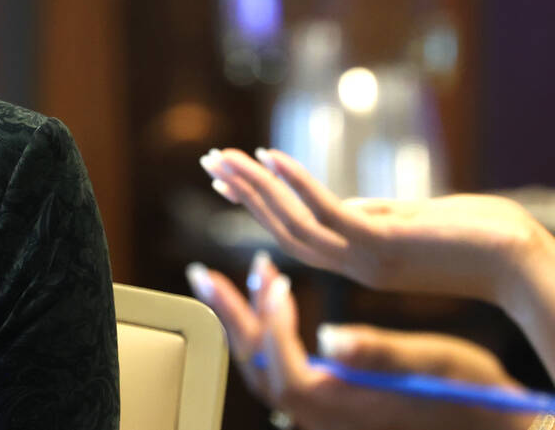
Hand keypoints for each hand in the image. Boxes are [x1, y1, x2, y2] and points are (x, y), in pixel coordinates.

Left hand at [185, 254, 534, 429]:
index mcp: (346, 408)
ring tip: (238, 274)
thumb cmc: (468, 394)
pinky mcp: (326, 400)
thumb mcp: (435, 366)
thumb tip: (330, 339)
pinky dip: (264, 329)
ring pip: (263, 368)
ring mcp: (322, 411)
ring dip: (243, 320)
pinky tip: (272, 295)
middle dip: (230, 318)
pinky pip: (278, 366)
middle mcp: (325, 416)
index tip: (276, 282)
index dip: (270, 327)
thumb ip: (381, 355)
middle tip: (203, 274)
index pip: (285, 371)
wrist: (486, 423)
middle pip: (259, 369)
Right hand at [199, 147, 548, 305]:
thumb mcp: (412, 221)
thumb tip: (346, 202)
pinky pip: (326, 212)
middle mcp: (354, 265)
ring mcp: (365, 258)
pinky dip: (295, 183)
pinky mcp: (382, 244)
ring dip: (255, 188)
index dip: (259, 205)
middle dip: (244, 194)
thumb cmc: (480, 239)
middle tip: (211, 162)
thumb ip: (374, 213)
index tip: (230, 179)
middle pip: (282, 228)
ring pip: (293, 223)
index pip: (296, 232)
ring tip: (225, 158)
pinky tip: (272, 155)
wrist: (521, 263)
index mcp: (360, 262)